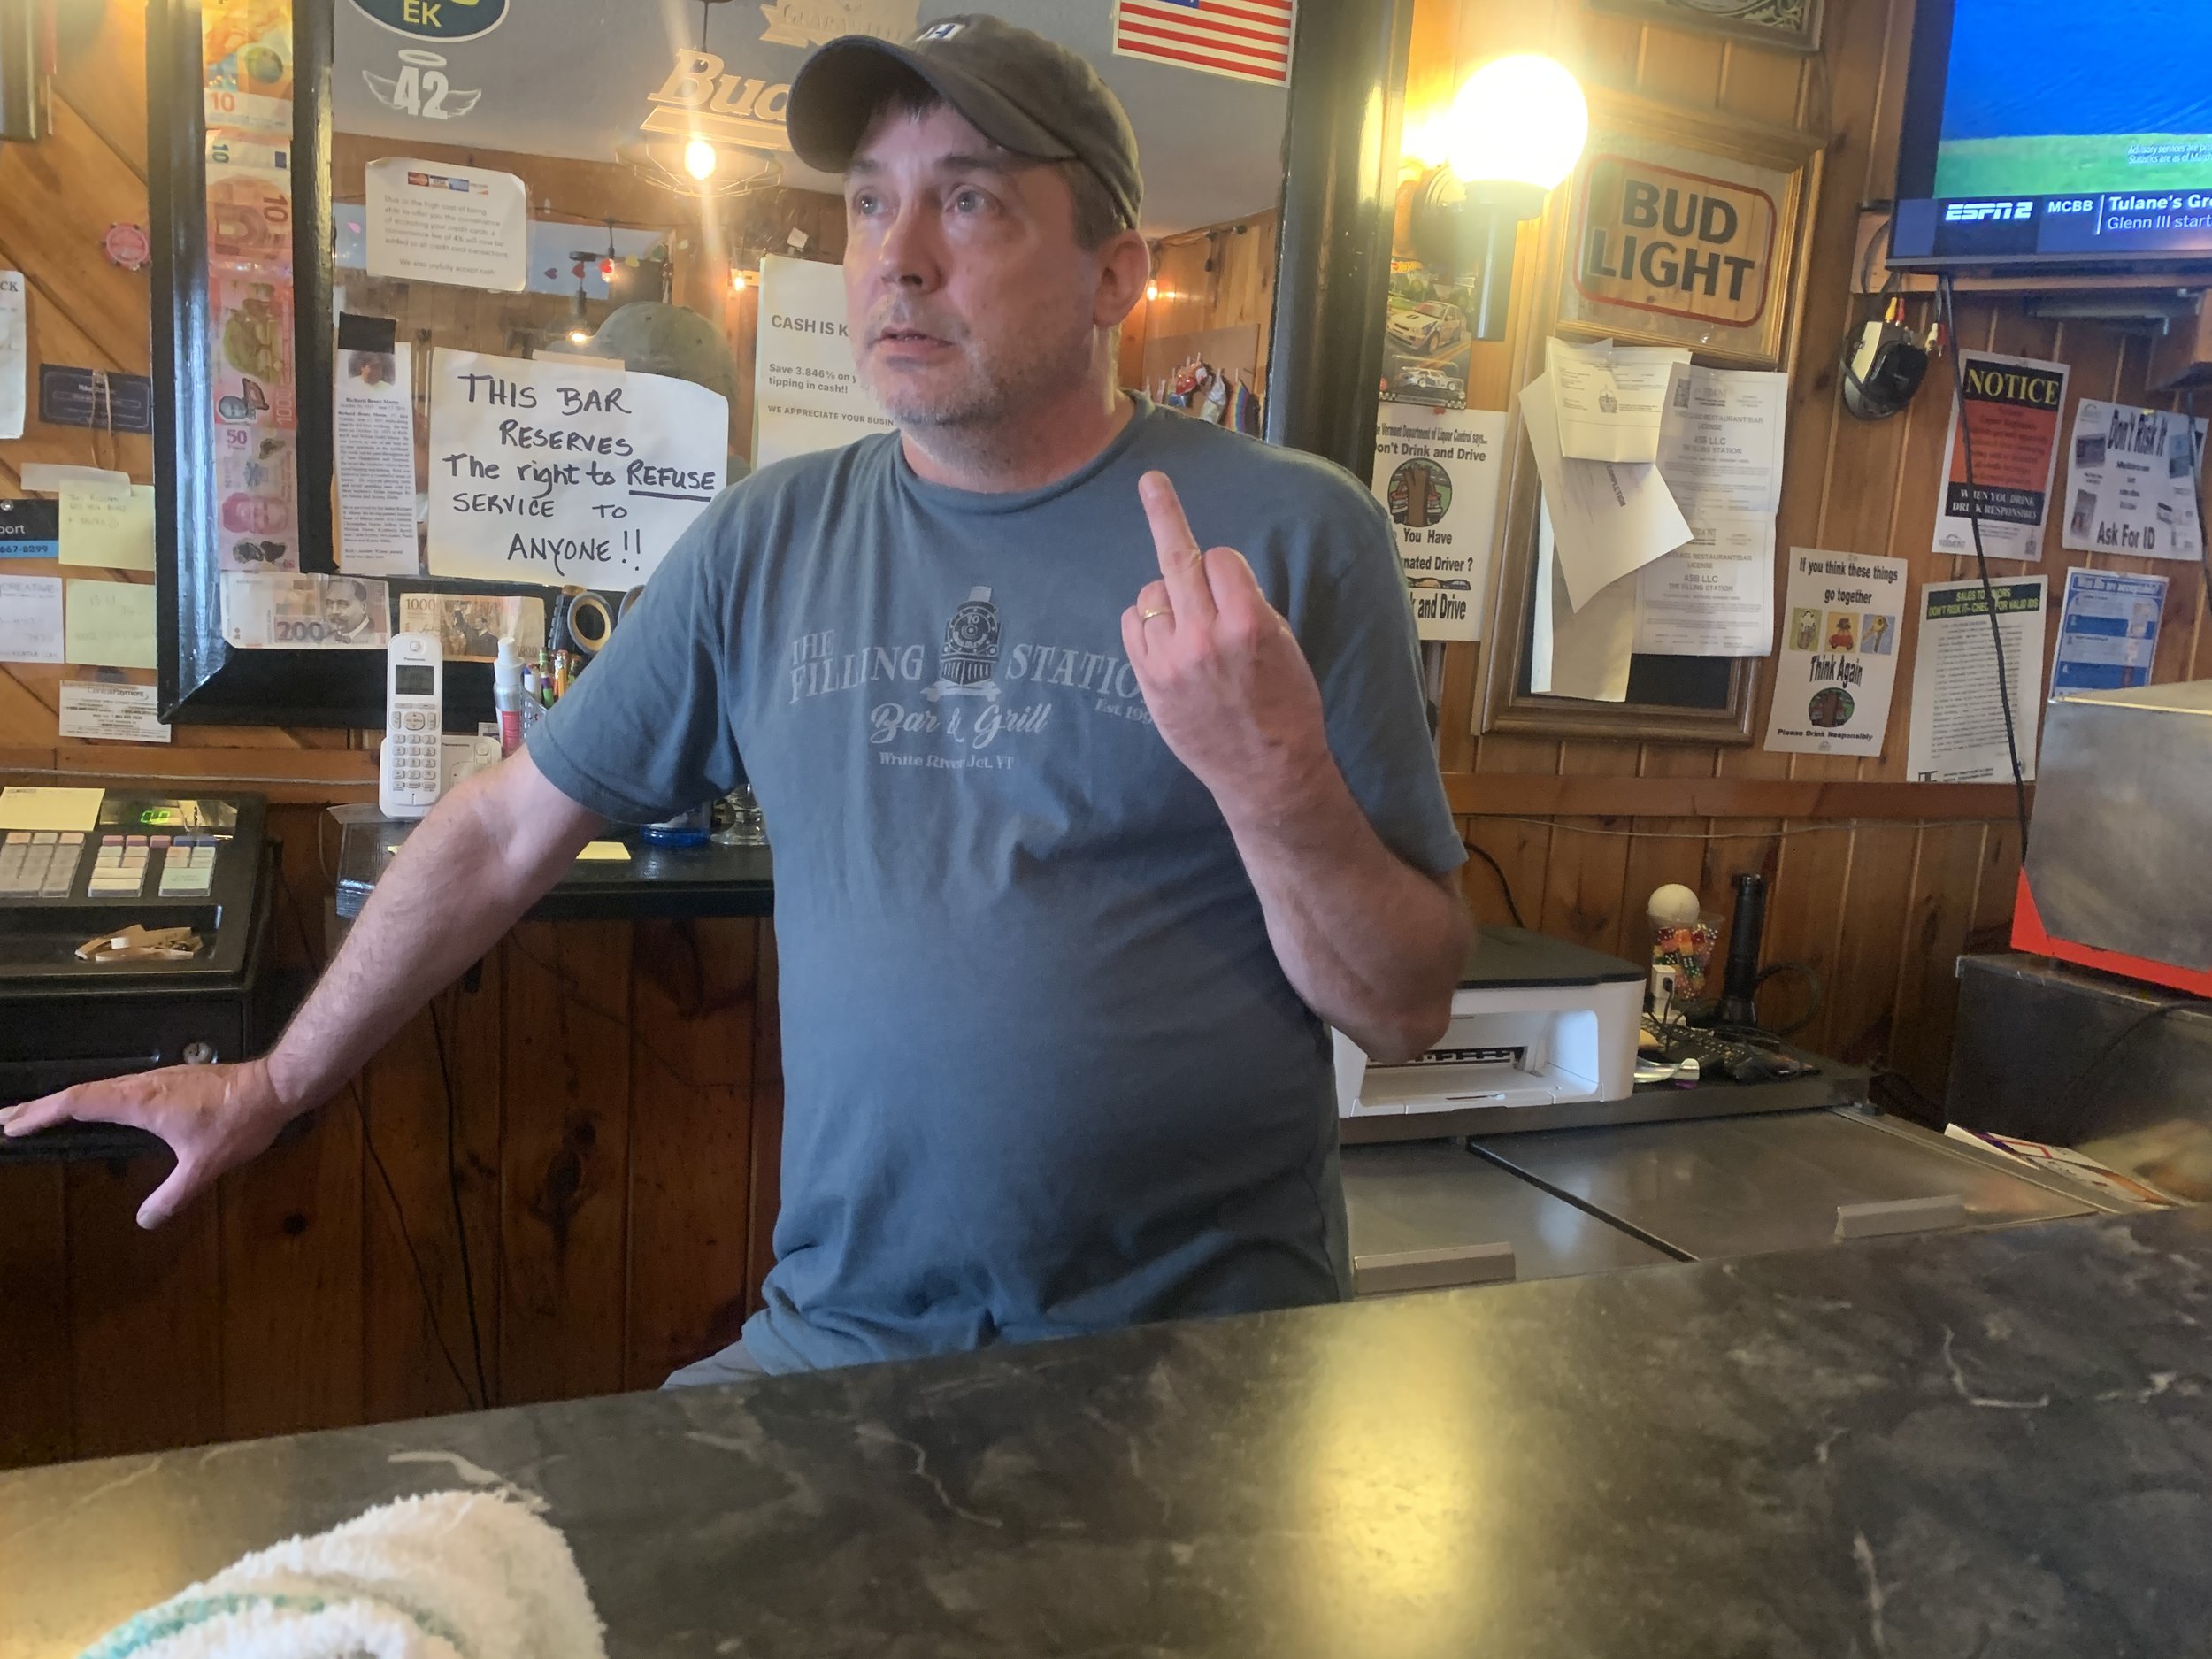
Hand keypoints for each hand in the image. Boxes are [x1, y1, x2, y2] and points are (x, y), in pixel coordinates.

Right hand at [0, 1059, 293, 1227]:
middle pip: (77, 1093)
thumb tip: (144, 1221)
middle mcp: (141, 1085)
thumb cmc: (240, 1120)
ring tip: (34, 1115)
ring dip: (62, 1101)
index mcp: (139, 1100)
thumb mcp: (205, 1165)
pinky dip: (90, 1099)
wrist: (275, 1085)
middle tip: (2, 1120)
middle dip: (37, 1107)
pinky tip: (90, 1109)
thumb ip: (174, 1195)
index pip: (77, 1103)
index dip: (41, 1114)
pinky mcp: (169, 1081)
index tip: (10, 1125)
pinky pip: (116, 1089)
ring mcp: (155, 1080)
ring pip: (97, 1089)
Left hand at [1120, 470, 1331, 823]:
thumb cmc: (1286, 706)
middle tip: (1151, 481)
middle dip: (1165, 513)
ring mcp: (1170, 661)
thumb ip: (1246, 604)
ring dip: (1169, 596)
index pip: (1222, 558)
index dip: (1228, 567)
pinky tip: (1166, 638)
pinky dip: (1147, 621)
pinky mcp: (1148, 681)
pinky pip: (1133, 624)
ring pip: (1152, 594)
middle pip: (1177, 558)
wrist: (1266, 773)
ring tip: (1189, 626)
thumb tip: (1213, 574)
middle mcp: (1204, 638)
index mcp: (1248, 624)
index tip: (1230, 576)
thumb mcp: (1284, 644)